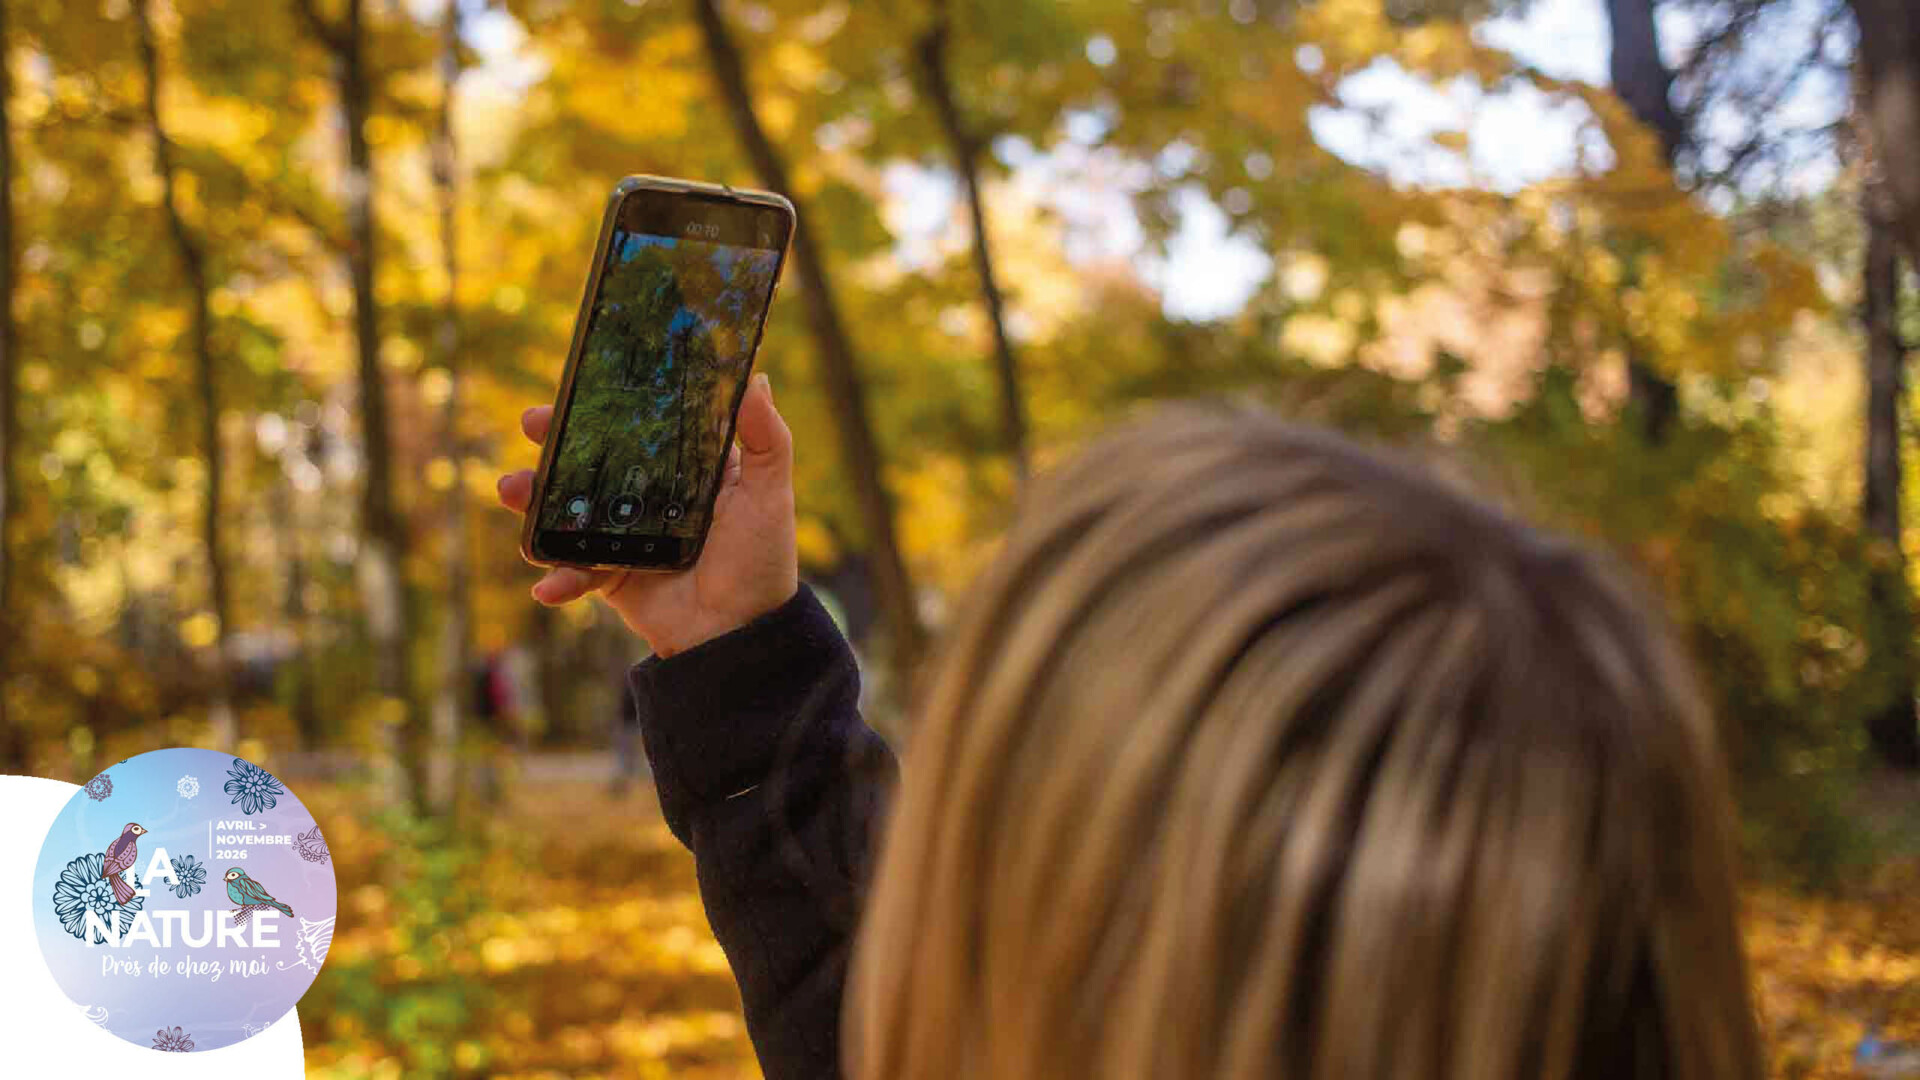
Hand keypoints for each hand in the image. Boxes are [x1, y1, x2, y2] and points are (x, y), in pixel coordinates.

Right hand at [496, 372, 799, 657]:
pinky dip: (558, 578)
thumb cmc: (761, 561)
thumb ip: (765, 438)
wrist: (742, 635)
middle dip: (553, 444)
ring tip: (512, 490)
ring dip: (531, 502)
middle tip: (532, 426)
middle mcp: (648, 499)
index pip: (637, 429)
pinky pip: (574, 571)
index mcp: (684, 472)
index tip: (574, 386)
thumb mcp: (769, 493)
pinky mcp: (612, 578)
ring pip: (567, 512)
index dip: (604, 408)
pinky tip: (548, 587)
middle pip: (590, 464)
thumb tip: (757, 377)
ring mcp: (624, 538)